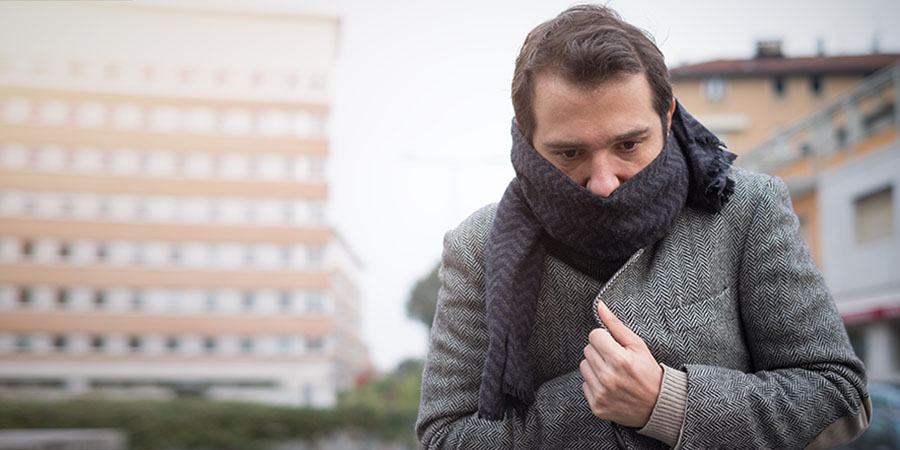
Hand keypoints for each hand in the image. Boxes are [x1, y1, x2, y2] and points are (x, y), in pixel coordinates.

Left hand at [580, 300, 662, 427]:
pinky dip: (595, 384)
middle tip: (616, 360)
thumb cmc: (649, 372)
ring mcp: (601, 393)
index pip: (594, 335)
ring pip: (583, 366)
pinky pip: (584, 385)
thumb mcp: (637, 345)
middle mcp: (608, 377)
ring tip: (613, 372)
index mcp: (619, 359)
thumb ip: (615, 325)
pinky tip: (610, 386)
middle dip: (600, 351)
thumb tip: (599, 306)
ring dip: (595, 367)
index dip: (604, 338)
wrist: (658, 405)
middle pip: (587, 350)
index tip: (614, 345)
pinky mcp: (596, 406)